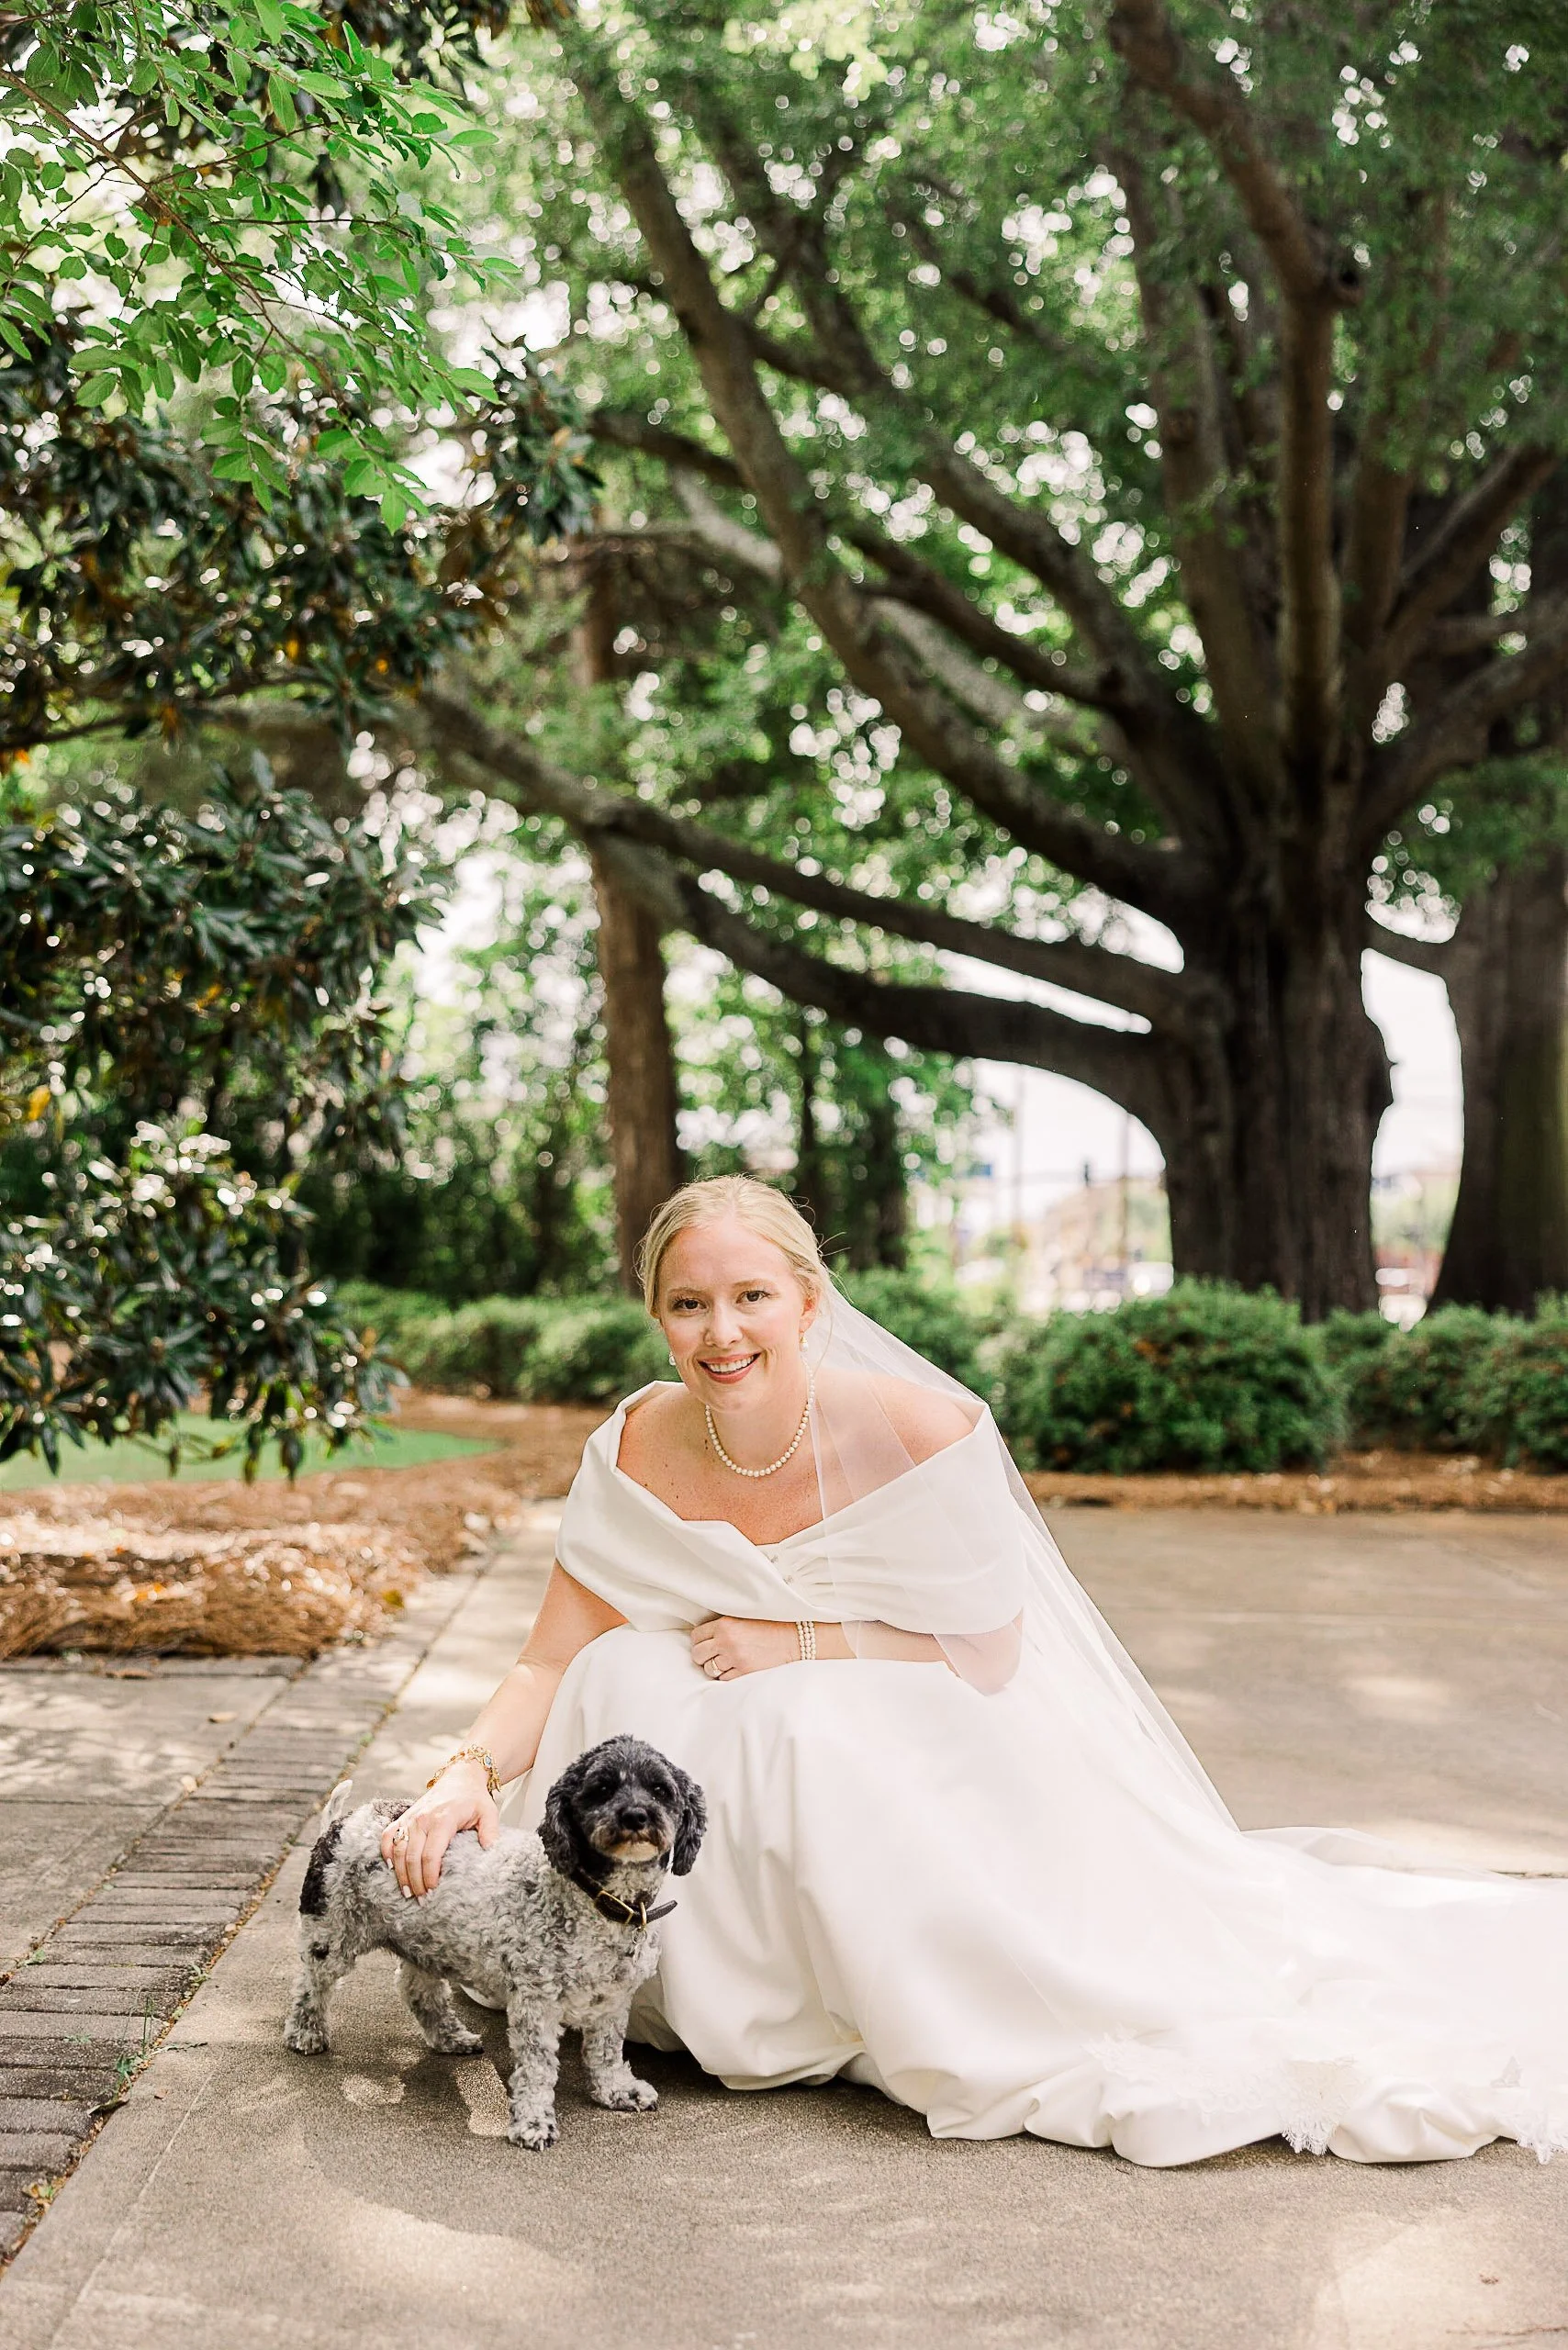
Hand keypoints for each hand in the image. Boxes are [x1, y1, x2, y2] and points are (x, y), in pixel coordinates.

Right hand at [378, 1758, 498, 1899]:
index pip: (431, 1854)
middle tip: (421, 1899)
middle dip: (415, 1881)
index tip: (433, 1892)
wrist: (460, 1777)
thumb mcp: (489, 1812)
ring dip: (400, 1873)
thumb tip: (490, 1850)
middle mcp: (423, 1819)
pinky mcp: (404, 1817)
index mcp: (443, 1819)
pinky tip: (391, 1867)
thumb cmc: (474, 1798)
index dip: (429, 1876)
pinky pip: (388, 1835)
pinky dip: (386, 1851)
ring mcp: (411, 1817)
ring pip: (398, 1850)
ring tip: (407, 1892)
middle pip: (412, 1857)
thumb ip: (490, 1831)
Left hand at [690, 1616, 799, 1680]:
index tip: (707, 1643)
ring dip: (716, 1667)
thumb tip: (702, 1638)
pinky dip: (728, 1676)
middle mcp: (726, 1641)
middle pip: (698, 1654)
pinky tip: (738, 1668)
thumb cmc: (770, 1627)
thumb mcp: (743, 1619)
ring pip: (710, 1669)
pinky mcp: (743, 1673)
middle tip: (715, 1654)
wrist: (794, 1640)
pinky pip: (723, 1679)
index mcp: (725, 1624)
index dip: (700, 1641)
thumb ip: (723, 1627)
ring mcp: (734, 1659)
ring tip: (729, 1661)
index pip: (696, 1636)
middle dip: (704, 1656)